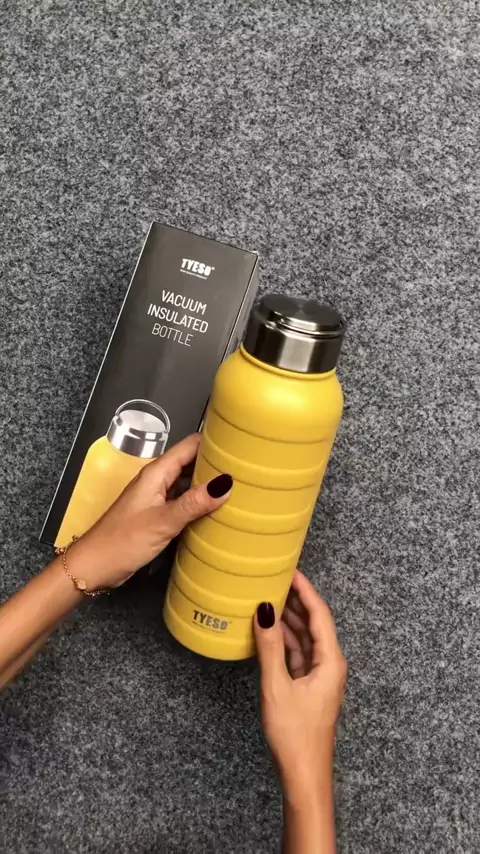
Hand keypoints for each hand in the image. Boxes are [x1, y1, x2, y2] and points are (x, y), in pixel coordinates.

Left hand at [67, 434, 232, 590]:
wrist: (94, 566)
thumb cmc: (121, 541)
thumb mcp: (163, 521)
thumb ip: (194, 503)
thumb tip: (226, 484)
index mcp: (157, 472)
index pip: (191, 445)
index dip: (215, 440)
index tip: (241, 442)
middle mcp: (158, 480)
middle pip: (192, 461)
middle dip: (217, 461)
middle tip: (248, 466)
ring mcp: (158, 497)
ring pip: (189, 482)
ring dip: (210, 483)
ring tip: (240, 485)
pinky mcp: (159, 514)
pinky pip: (185, 500)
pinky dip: (201, 501)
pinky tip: (217, 509)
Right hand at [254, 571, 346, 802]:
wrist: (304, 775)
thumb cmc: (296, 736)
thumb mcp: (277, 687)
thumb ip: (270, 647)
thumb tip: (265, 611)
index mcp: (331, 661)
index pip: (320, 615)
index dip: (306, 590)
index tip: (291, 570)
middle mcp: (330, 665)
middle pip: (314, 623)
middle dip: (296, 601)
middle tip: (276, 579)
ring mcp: (320, 676)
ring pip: (305, 638)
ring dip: (289, 619)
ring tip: (269, 598)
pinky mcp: (309, 687)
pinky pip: (298, 653)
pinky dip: (284, 640)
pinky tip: (269, 632)